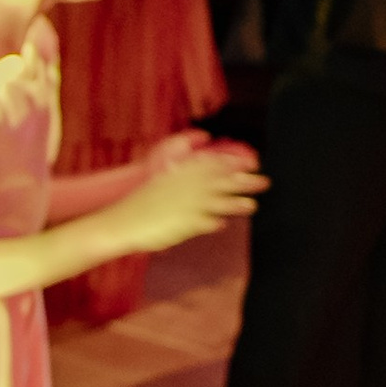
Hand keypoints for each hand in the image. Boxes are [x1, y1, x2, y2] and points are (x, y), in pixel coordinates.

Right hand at [116, 138, 262, 250]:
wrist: (121, 221)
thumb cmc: (139, 204)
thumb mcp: (160, 184)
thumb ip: (179, 179)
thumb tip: (191, 173)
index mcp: (180, 174)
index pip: (212, 163)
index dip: (233, 162)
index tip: (250, 162)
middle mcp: (187, 187)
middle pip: (222, 181)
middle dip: (244, 180)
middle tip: (265, 181)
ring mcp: (187, 205)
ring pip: (219, 201)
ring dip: (238, 203)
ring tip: (253, 205)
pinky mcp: (185, 223)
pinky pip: (206, 222)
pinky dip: (215, 223)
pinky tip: (223, 225)